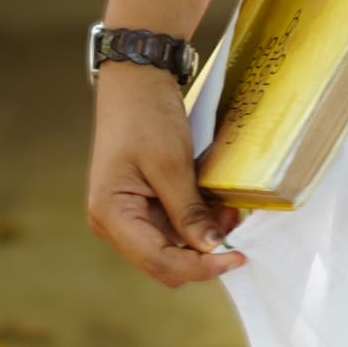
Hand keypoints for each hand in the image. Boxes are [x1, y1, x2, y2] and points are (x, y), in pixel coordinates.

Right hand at [87, 64, 245, 286]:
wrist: (135, 80)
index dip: (199, 267)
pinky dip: (197, 221)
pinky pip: (173, 227)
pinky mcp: (142, 205)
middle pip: (164, 261)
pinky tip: (216, 205)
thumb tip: (210, 249)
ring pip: (171, 247)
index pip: (158, 261)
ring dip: (203, 237)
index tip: (236, 256)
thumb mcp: (170, 163)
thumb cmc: (144, 115)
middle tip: (237, 230)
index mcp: (110, 215)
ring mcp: (127, 215)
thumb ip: (188, 211)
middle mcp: (113, 222)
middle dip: (202, 252)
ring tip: (230, 213)